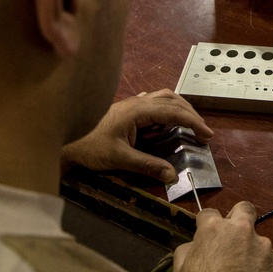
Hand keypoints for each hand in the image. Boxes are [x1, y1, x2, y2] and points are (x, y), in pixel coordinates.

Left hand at [60, 89, 212, 181]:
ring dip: (179, 108)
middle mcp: (136, 102)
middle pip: (171, 99)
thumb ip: (146, 165)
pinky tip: (165, 120)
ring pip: (163, 97)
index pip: (173, 112)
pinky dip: (166, 108)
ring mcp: (130, 103)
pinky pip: (153, 101)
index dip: (193, 122)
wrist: (64, 141)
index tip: (207, 135)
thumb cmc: (89, 147)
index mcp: (137, 111)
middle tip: (202, 131)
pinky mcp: (125, 108)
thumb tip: (172, 174)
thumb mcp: (119, 159)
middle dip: (190, 113)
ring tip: (189, 123)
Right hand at [174, 201, 272, 271]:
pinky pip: (265, 259)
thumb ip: (188, 250)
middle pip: (243, 209)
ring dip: (248, 248)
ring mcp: (262, 246)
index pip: (209, 212)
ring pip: (256, 238)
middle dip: (237, 218)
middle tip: (230, 239)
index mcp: (213, 229)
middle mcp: (241, 230)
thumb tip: (196, 245)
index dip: (205, 224)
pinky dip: (259, 266)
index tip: (204, 236)